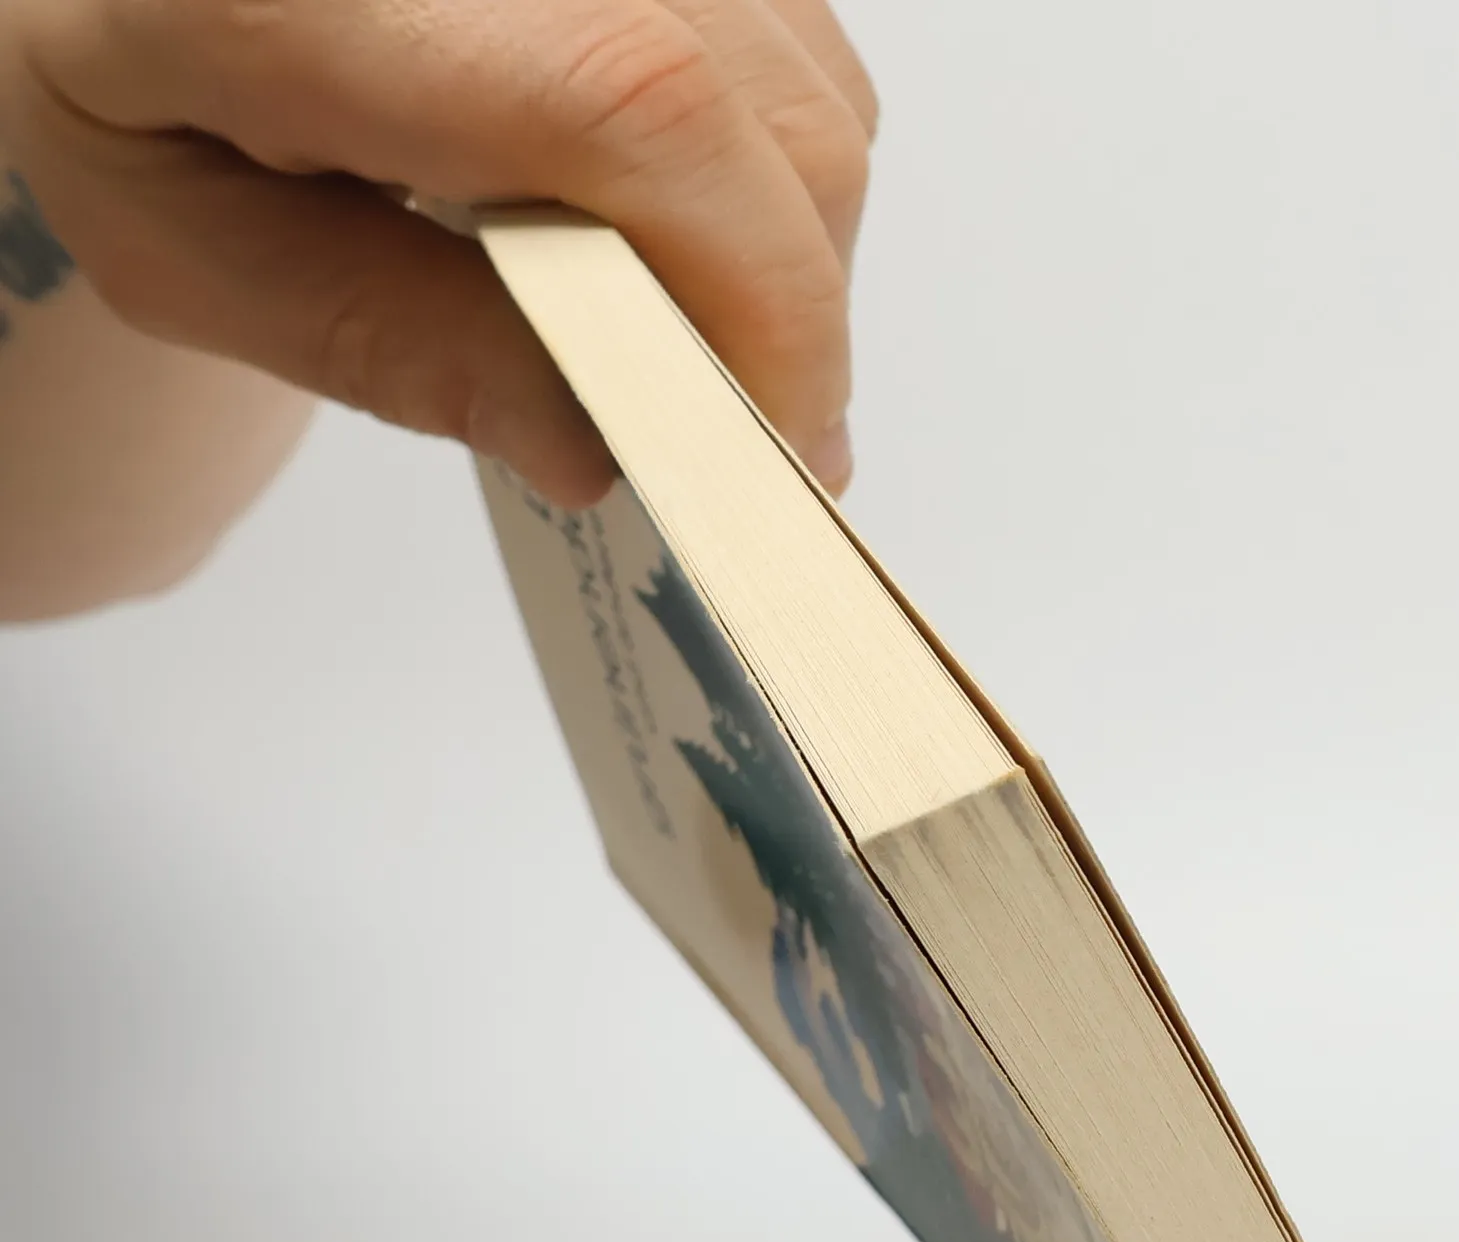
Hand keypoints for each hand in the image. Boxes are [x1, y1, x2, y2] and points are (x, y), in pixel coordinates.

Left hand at [0, 0, 878, 502]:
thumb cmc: (124, 72)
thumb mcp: (195, 246)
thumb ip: (392, 342)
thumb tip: (604, 450)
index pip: (644, 112)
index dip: (757, 308)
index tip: (767, 461)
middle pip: (775, 114)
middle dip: (788, 317)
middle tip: (725, 433)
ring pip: (816, 87)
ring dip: (785, 247)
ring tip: (679, 323)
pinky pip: (799, 44)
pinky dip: (773, 169)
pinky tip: (674, 218)